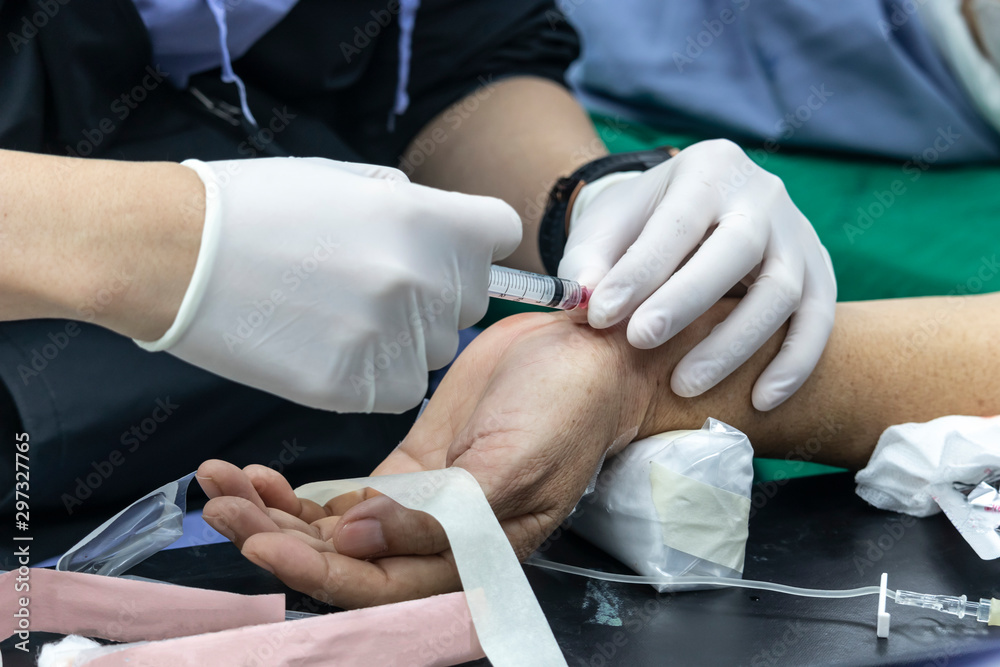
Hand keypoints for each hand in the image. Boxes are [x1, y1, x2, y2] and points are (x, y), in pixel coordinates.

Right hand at [136, 157, 521, 412]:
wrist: (176, 253)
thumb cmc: (256, 207)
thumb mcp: (349, 183)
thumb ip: (415, 212)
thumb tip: (451, 238)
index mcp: (426, 218)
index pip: (501, 232)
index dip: (477, 240)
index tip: (454, 249)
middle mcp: (421, 279)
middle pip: (472, 299)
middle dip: (437, 292)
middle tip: (376, 283)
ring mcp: (390, 337)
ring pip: (434, 351)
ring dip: (405, 339)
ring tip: (341, 315)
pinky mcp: (355, 386)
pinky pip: (398, 389)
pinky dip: (375, 375)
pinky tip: (330, 347)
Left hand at [197, 312, 651, 607]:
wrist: (585, 352)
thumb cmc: (568, 409)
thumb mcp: (511, 463)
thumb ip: (440, 513)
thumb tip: (358, 540)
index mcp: (469, 556)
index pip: (377, 584)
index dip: (314, 570)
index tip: (259, 538)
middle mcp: (437, 543)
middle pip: (341, 562)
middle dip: (274, 539)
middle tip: (218, 504)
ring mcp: (417, 506)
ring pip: (331, 532)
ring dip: (273, 515)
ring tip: (219, 484)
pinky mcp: (409, 470)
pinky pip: (342, 497)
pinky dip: (296, 492)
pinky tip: (258, 477)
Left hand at [558, 139, 835, 410]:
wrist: (688, 213)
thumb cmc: (640, 224)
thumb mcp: (606, 227)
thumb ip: (589, 261)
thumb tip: (586, 300)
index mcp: (708, 169)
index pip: (676, 221)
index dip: (639, 271)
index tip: (600, 315)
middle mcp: (763, 194)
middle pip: (738, 249)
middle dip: (686, 300)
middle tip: (639, 342)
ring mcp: (798, 234)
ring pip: (783, 291)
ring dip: (733, 345)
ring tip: (683, 385)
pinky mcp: (819, 272)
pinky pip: (819, 321)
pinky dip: (794, 364)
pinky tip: (760, 401)